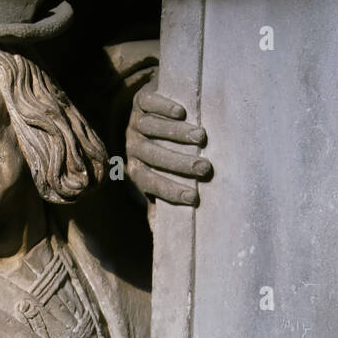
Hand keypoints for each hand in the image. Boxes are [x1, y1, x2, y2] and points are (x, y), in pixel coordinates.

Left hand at [126, 84, 212, 205]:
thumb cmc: (159, 154)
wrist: (147, 113)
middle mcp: (131, 146)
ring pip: (152, 128)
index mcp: (135, 169)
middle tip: (205, 167)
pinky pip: (148, 104)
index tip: (195, 197)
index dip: (170, 191)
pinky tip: (182, 112)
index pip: (151, 183)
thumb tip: (161, 236)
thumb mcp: (156, 178)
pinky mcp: (139, 101)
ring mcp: (134, 123)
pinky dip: (163, 107)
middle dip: (179, 162)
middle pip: (153, 155)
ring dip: (176, 133)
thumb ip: (158, 203)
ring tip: (201, 137)